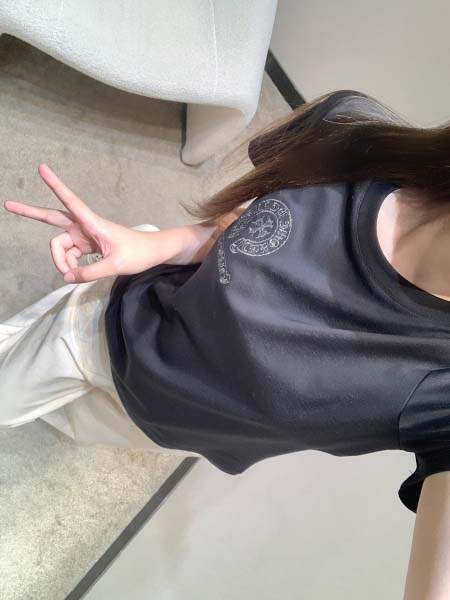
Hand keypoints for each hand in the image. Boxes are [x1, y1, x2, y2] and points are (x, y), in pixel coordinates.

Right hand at [3, 164, 164, 282]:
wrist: (152, 253)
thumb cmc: (138, 254)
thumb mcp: (115, 266)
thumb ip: (90, 272)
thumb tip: (67, 277)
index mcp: (92, 223)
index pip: (70, 201)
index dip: (56, 185)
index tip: (42, 169)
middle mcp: (84, 225)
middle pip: (52, 218)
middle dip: (31, 212)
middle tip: (8, 204)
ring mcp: (84, 235)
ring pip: (60, 246)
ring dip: (62, 261)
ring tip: (73, 275)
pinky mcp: (86, 245)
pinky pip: (69, 255)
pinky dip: (70, 266)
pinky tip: (77, 274)